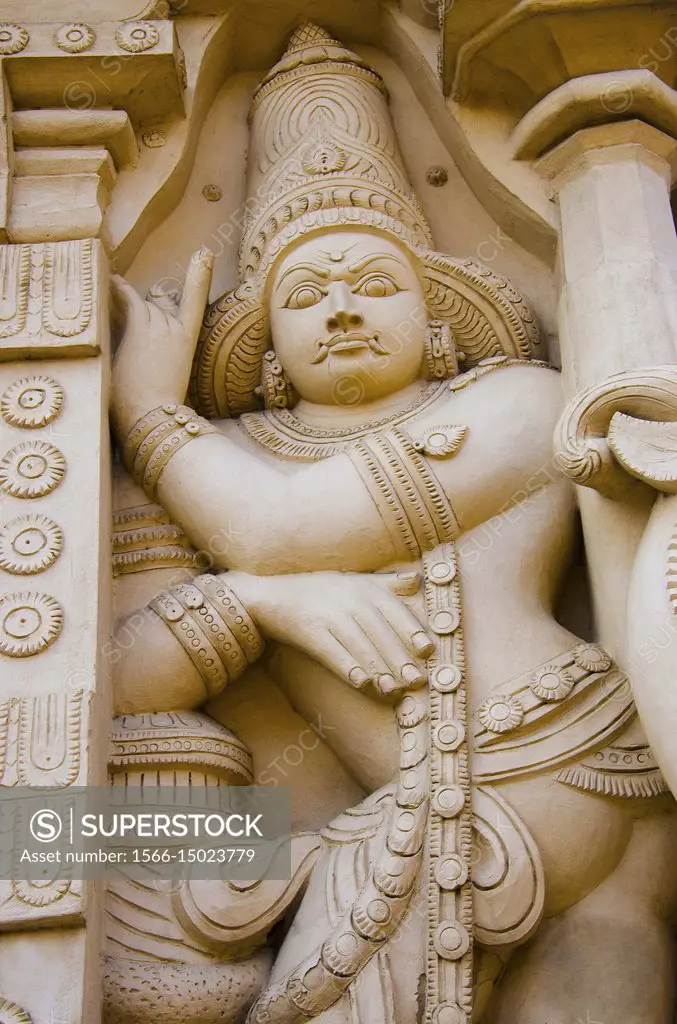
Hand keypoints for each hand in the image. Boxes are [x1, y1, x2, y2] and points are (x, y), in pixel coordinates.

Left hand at [110, 249, 213, 438]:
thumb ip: (152, 362)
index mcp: (186, 346)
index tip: (204, 254)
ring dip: (124, 302)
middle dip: (141, 314)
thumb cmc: (154, 412)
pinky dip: (119, 286)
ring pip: (141, 305)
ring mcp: (160, 328)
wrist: (154, 419)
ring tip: (107, 282)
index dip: (199, 278)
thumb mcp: (163, 385)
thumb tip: (132, 356)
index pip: (193, 305)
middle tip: (120, 310)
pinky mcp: (142, 329)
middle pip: (156, 308)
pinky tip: (108, 276)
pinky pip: (130, 298)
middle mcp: (176, 331)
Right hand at [227, 571, 434, 697]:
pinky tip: (362, 682)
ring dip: (378, 668)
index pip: (394, 610)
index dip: (412, 631)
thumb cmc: (319, 590)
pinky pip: (332, 651)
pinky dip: (348, 667)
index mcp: (363, 587)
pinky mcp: (309, 632)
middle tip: (417, 681)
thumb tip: (417, 580)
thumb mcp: (352, 579)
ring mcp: (328, 615)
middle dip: (399, 658)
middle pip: (380, 632)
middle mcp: (349, 599)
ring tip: (394, 689)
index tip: (427, 650)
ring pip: (360, 645)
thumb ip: (386, 582)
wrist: (271, 595)